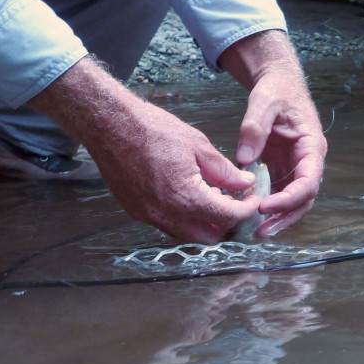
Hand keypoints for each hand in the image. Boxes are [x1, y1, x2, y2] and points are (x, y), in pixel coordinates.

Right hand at [30, 57, 256, 242]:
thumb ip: (225, 171)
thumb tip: (245, 183)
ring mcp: (149, 217)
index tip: (253, 200)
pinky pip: (168, 226)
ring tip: (214, 198)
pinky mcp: (137, 213)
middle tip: (237, 203)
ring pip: (188, 235)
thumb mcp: (198, 145)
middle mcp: (167, 215)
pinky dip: (185, 219)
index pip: (228, 218)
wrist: (110, 126)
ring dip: (206, 223)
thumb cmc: (152, 129)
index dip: (246, 211)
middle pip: (210, 237)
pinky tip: (190, 196)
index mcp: (186, 198)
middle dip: (228, 224)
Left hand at [219, 31, 326, 235]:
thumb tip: (245, 160)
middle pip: (304, 199)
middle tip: (260, 231)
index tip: (264, 206)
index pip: (308, 181)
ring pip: (293, 202)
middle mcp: (308, 161)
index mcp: (312, 146)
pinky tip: (249, 216)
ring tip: (255, 232)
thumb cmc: (276, 89)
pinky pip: (278, 194)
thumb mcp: (264, 101)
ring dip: (277, 218)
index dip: (289, 198)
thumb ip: (255, 127)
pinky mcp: (282, 170)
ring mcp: (295, 168)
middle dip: (284, 217)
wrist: (278, 83)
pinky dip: (267, 207)